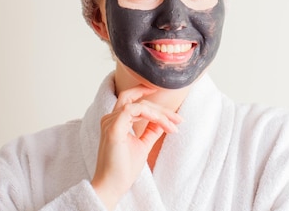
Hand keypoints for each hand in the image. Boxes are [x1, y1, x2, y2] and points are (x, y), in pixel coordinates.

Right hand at [90, 85, 181, 209]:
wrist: (113, 186)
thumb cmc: (124, 168)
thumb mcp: (143, 145)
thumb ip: (151, 131)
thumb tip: (163, 120)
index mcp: (116, 122)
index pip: (136, 103)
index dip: (154, 103)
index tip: (172, 111)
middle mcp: (110, 119)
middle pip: (138, 102)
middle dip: (162, 109)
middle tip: (178, 120)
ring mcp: (110, 122)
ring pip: (139, 105)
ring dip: (159, 113)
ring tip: (172, 125)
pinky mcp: (113, 128)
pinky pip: (132, 110)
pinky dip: (148, 113)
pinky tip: (160, 121)